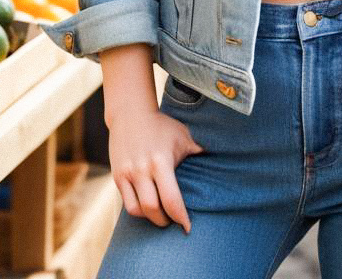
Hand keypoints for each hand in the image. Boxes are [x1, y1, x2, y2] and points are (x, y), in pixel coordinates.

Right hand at [107, 106, 203, 231]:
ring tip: (161, 216)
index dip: (180, 217)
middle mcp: (142, 169)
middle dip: (165, 221)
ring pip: (137, 210)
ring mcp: (127, 173)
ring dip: (150, 219)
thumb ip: (199, 151)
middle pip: (153, 209)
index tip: (187, 227)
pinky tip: (148, 208)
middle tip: (174, 222)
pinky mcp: (117, 176)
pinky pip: (127, 204)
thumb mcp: (183, 136)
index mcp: (161, 161)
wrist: (131, 114)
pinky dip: (138, 210)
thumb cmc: (162, 126)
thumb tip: (223, 159)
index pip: (170, 198)